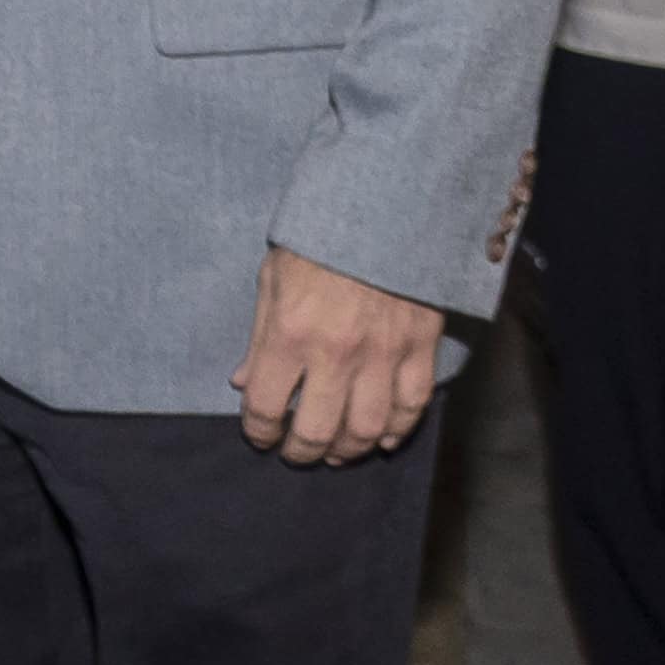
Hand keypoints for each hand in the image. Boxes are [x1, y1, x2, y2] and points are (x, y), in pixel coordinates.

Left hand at [232, 247, 443, 463]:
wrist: (384, 212)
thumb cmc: (317, 243)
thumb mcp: (272, 280)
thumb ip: (259, 338)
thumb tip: (244, 384)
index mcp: (289, 334)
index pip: (266, 406)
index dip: (259, 431)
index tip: (260, 436)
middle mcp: (335, 353)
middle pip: (317, 430)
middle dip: (301, 451)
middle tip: (296, 452)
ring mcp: (382, 355)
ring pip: (366, 429)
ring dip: (348, 450)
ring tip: (336, 452)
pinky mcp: (420, 349)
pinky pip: (411, 406)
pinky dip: (398, 430)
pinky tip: (384, 438)